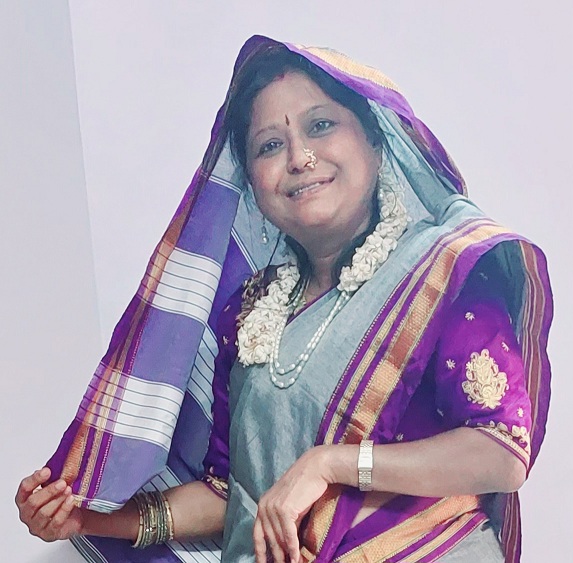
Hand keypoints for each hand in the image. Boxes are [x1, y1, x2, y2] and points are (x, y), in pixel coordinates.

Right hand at [16, 467, 83, 540]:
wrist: (75, 516)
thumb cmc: (61, 498)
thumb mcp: (55, 485)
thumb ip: (53, 476)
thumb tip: (59, 462)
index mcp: (25, 499)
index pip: (24, 488)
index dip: (35, 479)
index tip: (47, 471)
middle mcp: (27, 513)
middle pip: (33, 502)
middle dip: (49, 491)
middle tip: (62, 482)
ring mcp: (36, 526)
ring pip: (44, 513)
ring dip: (58, 500)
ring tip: (68, 491)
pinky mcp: (48, 534)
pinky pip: (55, 522)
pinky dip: (64, 510)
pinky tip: (71, 501)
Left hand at [253, 446, 329, 562]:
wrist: (315, 468)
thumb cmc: (305, 485)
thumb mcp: (290, 504)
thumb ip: (284, 521)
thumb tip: (286, 544)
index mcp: (263, 504)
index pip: (257, 533)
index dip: (260, 551)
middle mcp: (264, 506)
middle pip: (269, 539)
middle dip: (276, 556)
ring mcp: (273, 507)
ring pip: (279, 538)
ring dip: (286, 556)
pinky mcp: (285, 509)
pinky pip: (289, 534)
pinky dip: (293, 548)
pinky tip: (296, 558)